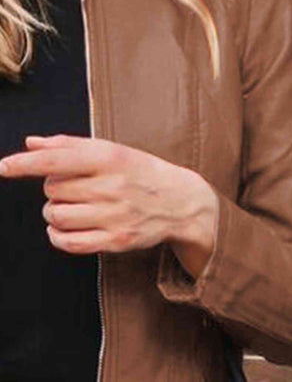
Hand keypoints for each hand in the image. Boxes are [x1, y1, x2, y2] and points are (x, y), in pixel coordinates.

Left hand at [0, 134, 217, 275]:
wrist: (180, 201)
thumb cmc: (141, 171)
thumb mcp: (113, 150)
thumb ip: (70, 145)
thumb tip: (31, 143)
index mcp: (110, 158)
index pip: (57, 160)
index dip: (25, 164)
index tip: (3, 166)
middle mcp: (112, 186)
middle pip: (53, 189)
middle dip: (54, 188)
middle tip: (74, 187)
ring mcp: (115, 215)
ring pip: (57, 216)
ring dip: (55, 211)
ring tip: (73, 206)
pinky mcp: (116, 240)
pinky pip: (69, 242)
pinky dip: (57, 236)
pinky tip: (64, 228)